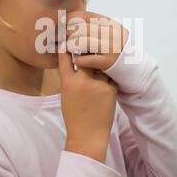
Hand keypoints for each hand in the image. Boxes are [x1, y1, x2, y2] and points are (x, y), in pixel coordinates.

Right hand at [58, 38, 118, 162]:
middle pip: (85, 57)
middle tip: (89, 44)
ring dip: (100, 62)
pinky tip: (108, 76)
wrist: (88, 135)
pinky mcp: (111, 89)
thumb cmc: (74, 117)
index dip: (67, 48)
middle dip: (87, 50)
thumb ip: (70, 80)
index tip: (69, 41)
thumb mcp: (66, 96)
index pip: (65, 58)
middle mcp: (82, 80)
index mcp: (68, 83)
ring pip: (100, 65)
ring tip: (101, 59)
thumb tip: (75, 65)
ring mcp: (98, 84)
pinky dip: (109, 75)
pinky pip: (111, 76)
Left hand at [63, 10, 128, 70]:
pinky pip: (88, 59)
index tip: (63, 20)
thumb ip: (95, 26)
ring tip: (66, 47)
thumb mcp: (109, 34)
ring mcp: (111, 47)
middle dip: (70, 32)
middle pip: (83, 29)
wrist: (134, 68)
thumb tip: (71, 19)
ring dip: (71, 45)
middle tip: (63, 35)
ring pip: (83, 42)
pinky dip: (79, 59)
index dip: (72, 17)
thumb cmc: (115, 50)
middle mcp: (112, 34)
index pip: (87, 16)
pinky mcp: (109, 62)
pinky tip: (75, 60)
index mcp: (111, 24)